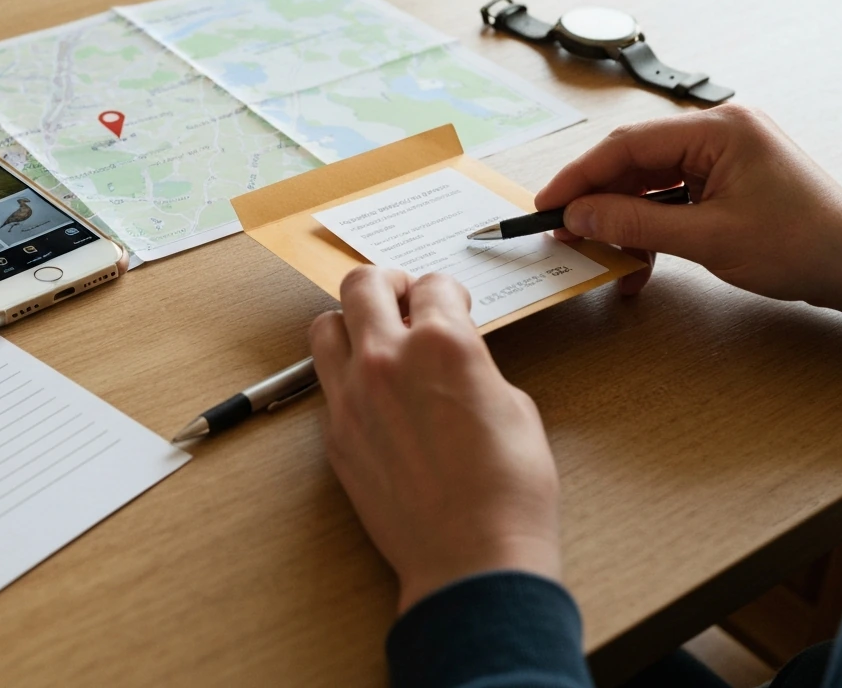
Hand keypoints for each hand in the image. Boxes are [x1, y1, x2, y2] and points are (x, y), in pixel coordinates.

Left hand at [310, 267, 561, 613]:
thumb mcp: (514, 407)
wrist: (471, 558)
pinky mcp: (336, 436)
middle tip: (402, 296)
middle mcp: (388, 360)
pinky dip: (346, 376)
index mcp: (443, 344)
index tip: (451, 302)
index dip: (448, 291)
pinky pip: (327, 384)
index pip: (432, 284)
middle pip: (363, 284)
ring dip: (351, 322)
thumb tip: (457, 359)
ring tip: (374, 337)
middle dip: (387, 282)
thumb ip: (474, 366)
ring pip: (326, 327)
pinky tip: (372, 394)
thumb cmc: (508, 491)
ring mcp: (352, 397)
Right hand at [535, 105, 841, 332]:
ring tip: (602, 256)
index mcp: (718, 129)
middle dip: (599, 202)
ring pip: (650, 184)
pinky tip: (639, 263)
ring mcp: (724, 157)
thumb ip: (637, 223)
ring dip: (624, 222)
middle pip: (635, 162)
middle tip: (565, 234)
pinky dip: (651, 229)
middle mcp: (719, 133)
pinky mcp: (728, 183)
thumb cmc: (804, 245)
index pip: (628, 146)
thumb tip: (580, 213)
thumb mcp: (710, 238)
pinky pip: (673, 199)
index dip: (580, 177)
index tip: (546, 204)